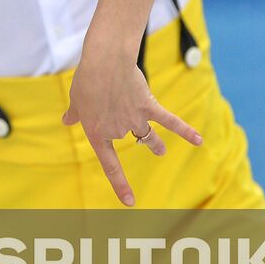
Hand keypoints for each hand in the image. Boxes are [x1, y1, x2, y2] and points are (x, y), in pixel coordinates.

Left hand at [63, 61, 202, 206]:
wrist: (104, 62)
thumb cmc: (86, 79)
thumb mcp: (75, 99)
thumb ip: (74, 114)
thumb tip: (66, 120)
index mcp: (98, 133)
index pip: (110, 165)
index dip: (120, 184)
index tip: (130, 201)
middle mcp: (118, 131)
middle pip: (128, 138)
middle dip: (128, 132)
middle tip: (138, 133)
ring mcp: (135, 119)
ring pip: (149, 136)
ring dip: (156, 145)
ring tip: (161, 152)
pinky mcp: (149, 106)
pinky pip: (170, 121)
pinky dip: (185, 130)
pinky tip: (198, 140)